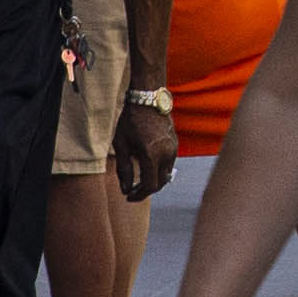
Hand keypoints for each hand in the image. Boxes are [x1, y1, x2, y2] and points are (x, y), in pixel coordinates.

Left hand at [113, 90, 176, 204]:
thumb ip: (124, 170)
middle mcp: (166, 154)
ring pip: (166, 174)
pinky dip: (159, 169)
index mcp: (151, 156)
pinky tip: (147, 166)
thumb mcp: (122, 145)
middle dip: (146, 190)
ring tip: (139, 180)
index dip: (139, 195)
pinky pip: (169, 163)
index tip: (129, 197)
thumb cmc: (131, 120)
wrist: (148, 99)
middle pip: (160, 183)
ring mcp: (173, 149)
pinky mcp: (175, 144)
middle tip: (133, 191)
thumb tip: (126, 189)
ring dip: (154, 180)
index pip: (150, 186)